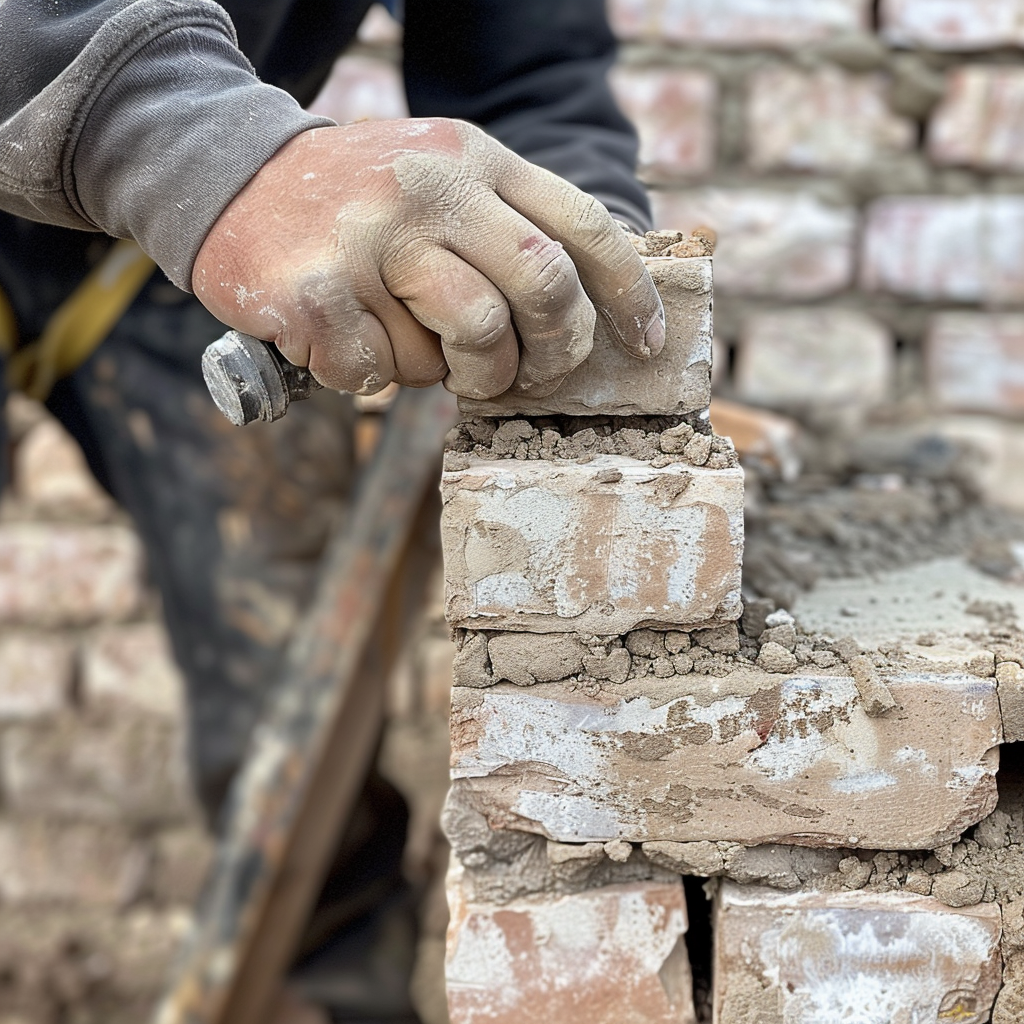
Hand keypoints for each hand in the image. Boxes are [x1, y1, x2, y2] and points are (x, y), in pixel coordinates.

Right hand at [192, 120, 663, 397]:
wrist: (229, 176)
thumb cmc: (356, 202)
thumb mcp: (441, 181)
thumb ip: (506, 228)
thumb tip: (580, 312)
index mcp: (474, 159)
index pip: (581, 226)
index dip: (627, 293)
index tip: (645, 342)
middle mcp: (431, 188)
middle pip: (543, 289)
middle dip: (549, 352)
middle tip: (524, 375)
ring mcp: (372, 238)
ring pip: (471, 341)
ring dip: (460, 374)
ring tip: (421, 355)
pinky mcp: (316, 293)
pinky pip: (382, 374)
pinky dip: (372, 375)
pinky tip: (344, 338)